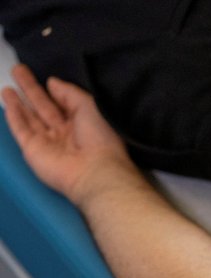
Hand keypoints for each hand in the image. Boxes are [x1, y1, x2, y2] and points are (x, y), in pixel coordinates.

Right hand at [2, 64, 139, 205]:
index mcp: (83, 124)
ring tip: (7, 86)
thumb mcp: (90, 107)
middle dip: (31, 89)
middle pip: (43, 107)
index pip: (64, 104)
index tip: (46, 77)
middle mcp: (64, 133)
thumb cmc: (99, 138)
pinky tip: (8, 102)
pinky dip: (14, 116)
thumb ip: (70, 93)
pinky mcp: (33, 151)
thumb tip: (52, 82)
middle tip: (17, 69)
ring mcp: (48, 143)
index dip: (55, 91)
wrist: (94, 172)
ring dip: (18, 102)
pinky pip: (21, 130)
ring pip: (30, 118)